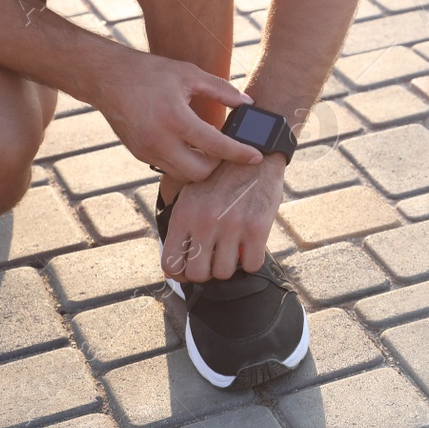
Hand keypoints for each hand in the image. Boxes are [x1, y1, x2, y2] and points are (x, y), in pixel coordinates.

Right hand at [88, 51, 261, 182]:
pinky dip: (183, 162)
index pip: (216, 147)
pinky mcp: (139, 155)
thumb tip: (247, 104)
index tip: (256, 156)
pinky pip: (168, 167)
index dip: (240, 154)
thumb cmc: (149, 73)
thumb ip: (221, 90)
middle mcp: (159, 141)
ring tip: (211, 149)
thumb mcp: (189, 74)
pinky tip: (191, 146)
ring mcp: (147, 151)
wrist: (107, 78)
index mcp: (175, 119)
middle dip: (218, 166)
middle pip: (199, 173)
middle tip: (229, 151)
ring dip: (200, 167)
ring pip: (182, 175)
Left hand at [163, 153, 285, 280]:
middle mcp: (205, 222)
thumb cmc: (221, 177)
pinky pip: (252, 265)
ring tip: (233, 250)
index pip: (171, 265)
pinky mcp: (257, 228)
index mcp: (184, 214)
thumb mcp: (190, 194)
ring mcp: (232, 226)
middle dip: (206, 271)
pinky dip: (251, 261)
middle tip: (214, 259)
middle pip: (198, 274)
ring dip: (230, 266)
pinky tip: (249, 247)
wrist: (255, 153)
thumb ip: (181, 226)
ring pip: (225, 273)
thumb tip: (173, 267)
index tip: (191, 267)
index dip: (180, 273)